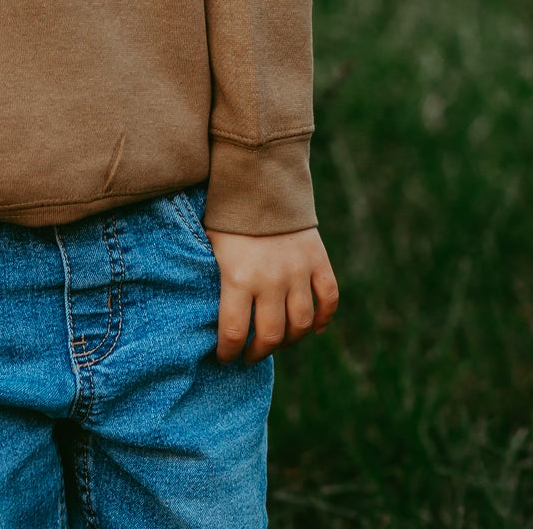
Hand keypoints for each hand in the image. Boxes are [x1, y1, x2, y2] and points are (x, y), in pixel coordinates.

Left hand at [204, 225, 338, 363]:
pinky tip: (313, 327)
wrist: (259, 175)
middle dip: (258, 352)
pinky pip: (329, 299)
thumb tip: (204, 309)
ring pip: (301, 324)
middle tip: (250, 355)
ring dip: (290, 340)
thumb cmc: (227, 213)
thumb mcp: (209, 244)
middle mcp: (272, 280)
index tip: (226, 358)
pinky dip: (324, 318)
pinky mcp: (318, 260)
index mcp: (239, 277)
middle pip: (272, 336)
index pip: (235, 332)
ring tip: (277, 342)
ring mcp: (298, 271)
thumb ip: (213, 277)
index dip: (229, 352)